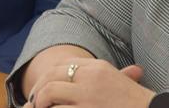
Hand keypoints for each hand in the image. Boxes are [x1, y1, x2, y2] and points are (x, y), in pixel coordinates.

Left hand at [26, 58, 153, 107]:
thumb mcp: (119, 82)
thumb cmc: (135, 103)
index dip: (48, 76)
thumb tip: (77, 76)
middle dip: (39, 88)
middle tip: (33, 101)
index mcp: (98, 67)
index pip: (63, 64)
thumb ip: (97, 76)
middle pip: (52, 76)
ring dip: (40, 102)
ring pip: (50, 94)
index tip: (42, 87)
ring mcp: (88, 97)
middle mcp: (91, 78)